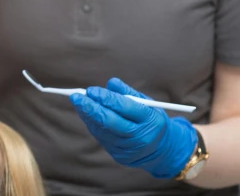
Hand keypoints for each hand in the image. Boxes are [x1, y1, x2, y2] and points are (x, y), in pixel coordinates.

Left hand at [70, 78, 197, 178]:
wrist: (163, 151)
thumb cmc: (151, 120)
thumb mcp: (147, 104)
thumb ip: (128, 93)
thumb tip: (111, 83)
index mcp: (150, 120)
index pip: (125, 108)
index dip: (106, 98)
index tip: (92, 90)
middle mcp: (139, 136)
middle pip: (110, 121)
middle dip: (90, 108)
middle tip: (76, 96)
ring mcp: (128, 148)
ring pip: (102, 130)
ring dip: (87, 115)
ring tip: (78, 102)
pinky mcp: (119, 155)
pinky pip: (101, 137)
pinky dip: (91, 124)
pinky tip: (86, 114)